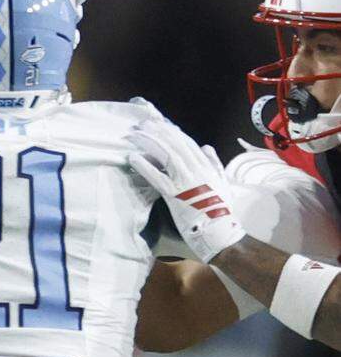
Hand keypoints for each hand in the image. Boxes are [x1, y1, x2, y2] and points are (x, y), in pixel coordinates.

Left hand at [127, 120, 245, 262]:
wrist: (221, 232)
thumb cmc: (221, 210)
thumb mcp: (222, 183)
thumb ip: (214, 164)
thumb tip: (206, 147)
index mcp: (206, 167)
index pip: (187, 143)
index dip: (172, 132)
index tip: (159, 123)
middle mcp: (196, 171)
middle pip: (174, 145)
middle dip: (157, 132)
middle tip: (142, 124)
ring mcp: (186, 182)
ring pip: (166, 156)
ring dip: (149, 142)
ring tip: (134, 135)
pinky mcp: (175, 196)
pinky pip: (157, 177)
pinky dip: (144, 166)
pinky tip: (132, 158)